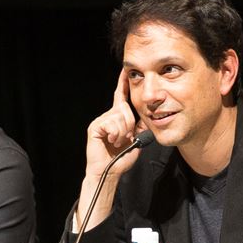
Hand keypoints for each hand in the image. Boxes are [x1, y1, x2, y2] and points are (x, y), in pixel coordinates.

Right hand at [84, 67, 143, 183]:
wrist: (109, 171)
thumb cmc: (121, 158)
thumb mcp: (136, 139)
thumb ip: (140, 126)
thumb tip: (147, 116)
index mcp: (117, 118)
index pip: (121, 96)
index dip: (123, 84)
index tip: (125, 71)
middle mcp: (108, 116)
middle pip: (125, 108)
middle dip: (130, 124)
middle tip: (126, 138)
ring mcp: (100, 121)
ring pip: (120, 117)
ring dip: (123, 133)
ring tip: (117, 142)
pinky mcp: (95, 127)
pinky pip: (112, 124)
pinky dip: (116, 135)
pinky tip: (111, 142)